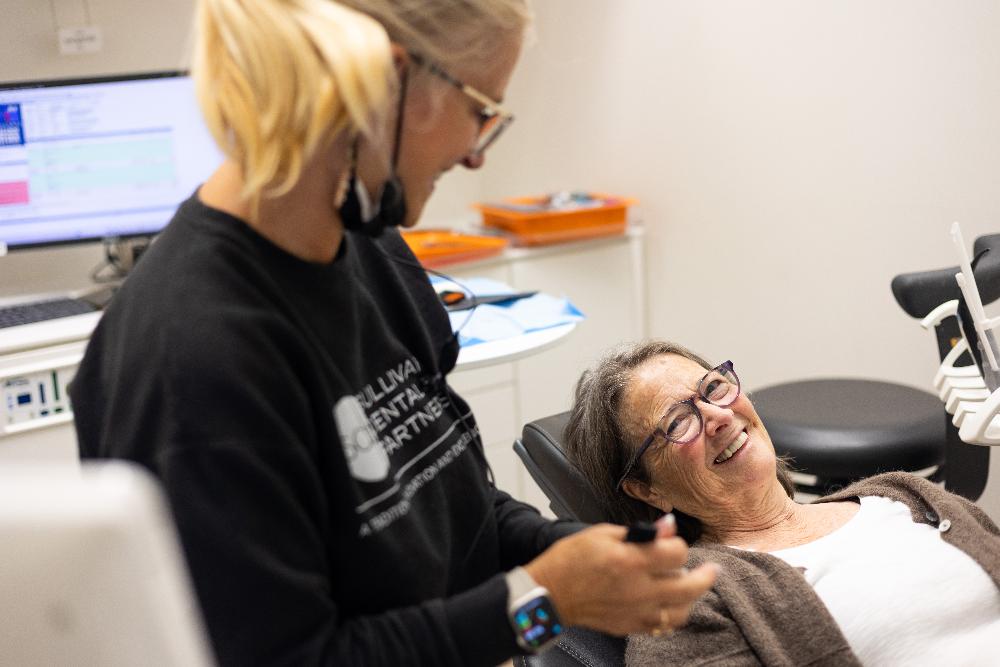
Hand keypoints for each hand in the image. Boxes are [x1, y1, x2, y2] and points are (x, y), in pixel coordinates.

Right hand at [524, 516, 716, 635]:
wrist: (550, 593)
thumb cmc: (572, 559)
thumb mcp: (603, 533)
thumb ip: (639, 532)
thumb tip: (668, 527)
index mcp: (630, 560)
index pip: (676, 553)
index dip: (677, 544)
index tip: (671, 541)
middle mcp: (637, 588)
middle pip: (689, 586)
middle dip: (705, 575)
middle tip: (711, 570)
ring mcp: (635, 611)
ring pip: (681, 611)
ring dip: (690, 597)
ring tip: (689, 586)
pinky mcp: (630, 626)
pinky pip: (664, 625)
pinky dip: (672, 614)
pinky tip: (671, 603)